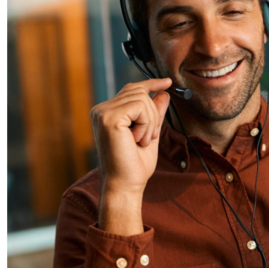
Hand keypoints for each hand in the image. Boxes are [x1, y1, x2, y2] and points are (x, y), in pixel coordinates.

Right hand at [90, 78, 172, 193]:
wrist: (126, 185)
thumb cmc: (135, 164)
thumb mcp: (150, 133)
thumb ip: (155, 113)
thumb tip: (164, 93)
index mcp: (107, 113)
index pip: (131, 89)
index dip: (151, 83)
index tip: (168, 82)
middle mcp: (101, 110)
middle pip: (139, 92)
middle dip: (153, 113)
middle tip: (150, 137)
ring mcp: (102, 112)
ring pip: (142, 98)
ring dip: (150, 122)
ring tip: (142, 141)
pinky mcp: (108, 117)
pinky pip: (139, 106)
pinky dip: (146, 124)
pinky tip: (137, 139)